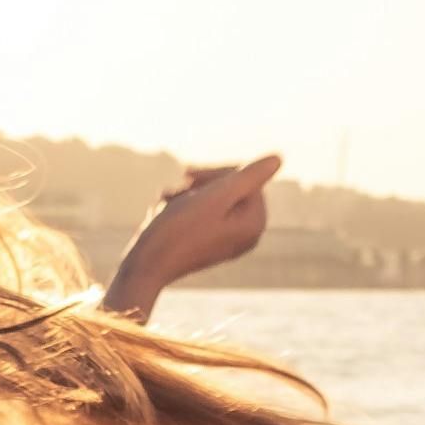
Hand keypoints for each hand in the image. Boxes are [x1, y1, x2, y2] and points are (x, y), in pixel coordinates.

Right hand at [105, 153, 281, 315]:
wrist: (145, 265)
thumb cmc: (178, 230)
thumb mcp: (216, 196)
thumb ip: (249, 176)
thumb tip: (278, 158)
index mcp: (255, 222)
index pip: (246, 177)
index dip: (216, 171)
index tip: (188, 173)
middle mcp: (247, 234)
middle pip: (232, 187)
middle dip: (201, 184)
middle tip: (176, 185)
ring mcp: (228, 240)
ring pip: (213, 197)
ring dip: (187, 193)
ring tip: (166, 202)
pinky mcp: (209, 243)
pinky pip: (202, 213)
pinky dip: (183, 206)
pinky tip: (165, 212)